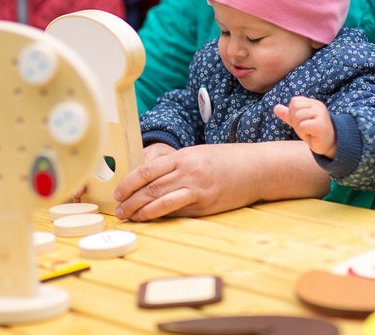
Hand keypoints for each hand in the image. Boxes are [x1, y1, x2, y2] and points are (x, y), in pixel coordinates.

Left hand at [113, 141, 329, 221]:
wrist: (256, 168)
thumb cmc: (227, 161)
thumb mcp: (198, 155)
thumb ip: (176, 166)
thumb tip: (151, 181)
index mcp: (184, 156)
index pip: (148, 169)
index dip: (129, 182)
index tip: (118, 192)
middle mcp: (188, 170)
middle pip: (150, 186)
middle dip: (131, 199)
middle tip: (118, 210)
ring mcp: (197, 188)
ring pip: (160, 199)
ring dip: (141, 210)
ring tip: (129, 216)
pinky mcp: (206, 204)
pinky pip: (178, 209)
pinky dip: (160, 214)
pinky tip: (150, 218)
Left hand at [274, 96, 335, 158]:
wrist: (328, 145)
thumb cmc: (313, 133)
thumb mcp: (299, 122)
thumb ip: (288, 115)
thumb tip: (276, 107)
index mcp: (313, 103)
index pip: (294, 101)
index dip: (293, 113)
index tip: (303, 122)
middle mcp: (318, 106)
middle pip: (294, 108)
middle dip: (295, 121)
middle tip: (305, 128)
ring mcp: (321, 114)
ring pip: (298, 116)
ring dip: (299, 127)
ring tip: (309, 131)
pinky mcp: (321, 125)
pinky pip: (302, 126)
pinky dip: (303, 133)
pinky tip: (312, 135)